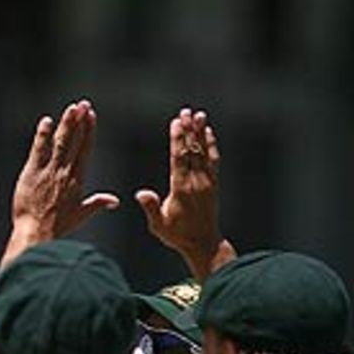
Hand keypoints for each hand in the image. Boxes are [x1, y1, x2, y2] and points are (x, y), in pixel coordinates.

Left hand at [6, 99, 118, 261]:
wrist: (36, 234)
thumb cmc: (57, 228)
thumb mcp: (81, 215)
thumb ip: (97, 204)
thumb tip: (115, 201)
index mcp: (77, 179)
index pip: (85, 149)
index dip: (89, 131)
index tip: (91, 116)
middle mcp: (65, 172)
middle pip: (74, 141)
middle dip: (79, 121)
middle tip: (83, 104)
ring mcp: (48, 172)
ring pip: (60, 142)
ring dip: (66, 123)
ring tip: (71, 108)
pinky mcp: (32, 173)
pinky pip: (39, 150)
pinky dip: (42, 135)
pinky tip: (46, 122)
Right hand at [135, 108, 226, 277]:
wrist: (203, 242)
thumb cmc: (178, 235)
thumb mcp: (159, 225)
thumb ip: (150, 208)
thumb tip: (140, 193)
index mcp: (181, 189)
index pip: (179, 158)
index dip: (177, 139)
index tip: (175, 122)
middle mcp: (196, 181)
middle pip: (192, 149)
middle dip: (188, 129)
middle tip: (186, 111)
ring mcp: (207, 181)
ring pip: (203, 151)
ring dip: (200, 132)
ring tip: (199, 115)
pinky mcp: (213, 183)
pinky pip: (213, 159)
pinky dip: (211, 144)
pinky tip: (209, 133)